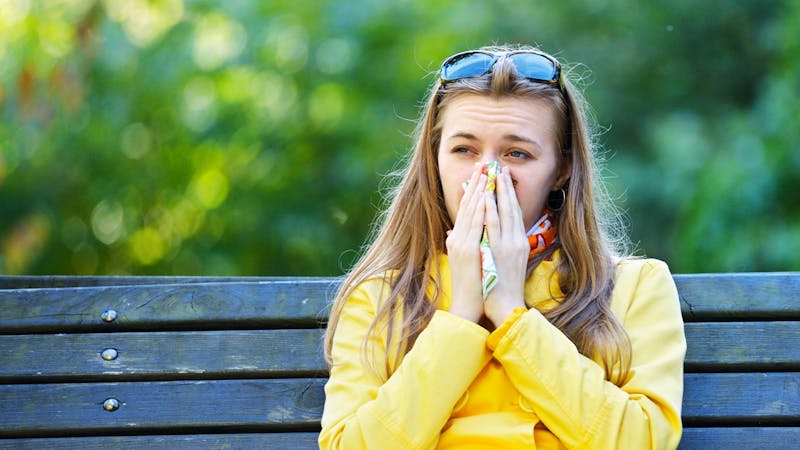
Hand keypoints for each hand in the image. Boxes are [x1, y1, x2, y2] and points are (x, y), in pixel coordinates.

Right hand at [446, 164, 485, 322]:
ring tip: (486, 173)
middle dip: (476, 185)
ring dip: (479, 191)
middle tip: (483, 164)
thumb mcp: (463, 262)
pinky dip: (480, 210)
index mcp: (457, 240)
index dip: (472, 191)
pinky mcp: (468, 251)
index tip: (479, 175)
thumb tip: (454, 232)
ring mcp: (462, 244)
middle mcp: (457, 239)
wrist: (466, 307)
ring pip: (472, 211)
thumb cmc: (471, 287)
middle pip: (467, 206)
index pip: (466, 210)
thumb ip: (459, 244)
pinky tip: (485, 197)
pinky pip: (476, 226)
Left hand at [483, 166, 527, 326]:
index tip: (503, 179)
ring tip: (493, 174)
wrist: (507, 306)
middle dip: (505, 187)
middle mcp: (516, 241)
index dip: (509, 195)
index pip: (514, 213)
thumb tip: (488, 237)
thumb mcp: (505, 265)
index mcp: (518, 243)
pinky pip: (494, 226)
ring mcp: (509, 245)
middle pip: (511, 208)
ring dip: (498, 192)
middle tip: (500, 167)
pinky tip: (486, 197)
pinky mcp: (501, 251)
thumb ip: (498, 248)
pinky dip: (490, 210)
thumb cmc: (503, 289)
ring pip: (503, 212)